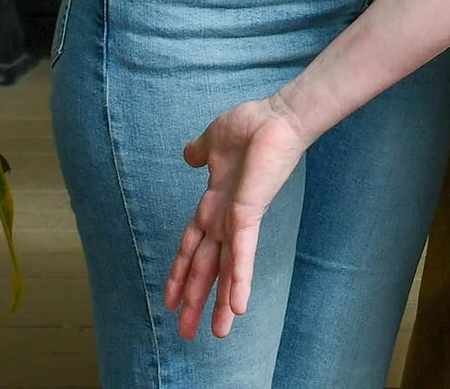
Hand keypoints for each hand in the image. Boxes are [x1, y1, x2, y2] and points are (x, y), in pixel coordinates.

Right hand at [165, 93, 309, 339]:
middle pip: (206, 268)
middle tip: (188, 334)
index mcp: (214, 204)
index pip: (193, 246)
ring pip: (224, 271)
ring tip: (218, 334)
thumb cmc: (251, 124)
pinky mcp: (249, 216)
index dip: (181, 273)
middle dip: (196, 301)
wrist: (278, 115)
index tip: (172, 299)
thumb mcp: (213, 140)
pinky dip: (238, 282)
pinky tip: (238, 309)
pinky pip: (240, 255)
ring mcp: (238, 219)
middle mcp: (226, 218)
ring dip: (218, 303)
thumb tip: (189, 154)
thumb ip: (199, 152)